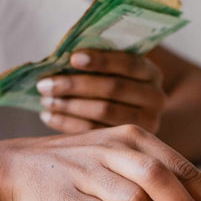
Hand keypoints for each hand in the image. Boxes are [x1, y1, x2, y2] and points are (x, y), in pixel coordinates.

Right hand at [0, 124, 200, 200]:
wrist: (16, 168)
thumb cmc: (75, 168)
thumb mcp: (115, 158)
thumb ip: (149, 176)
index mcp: (133, 137)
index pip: (183, 166)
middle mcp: (115, 149)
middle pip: (165, 179)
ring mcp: (92, 172)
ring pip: (140, 198)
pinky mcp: (72, 198)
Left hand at [36, 50, 165, 133]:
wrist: (130, 112)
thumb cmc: (112, 82)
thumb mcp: (114, 68)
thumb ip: (97, 61)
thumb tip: (61, 58)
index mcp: (152, 73)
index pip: (128, 64)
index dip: (101, 60)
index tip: (72, 58)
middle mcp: (155, 99)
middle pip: (113, 89)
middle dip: (75, 85)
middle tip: (45, 84)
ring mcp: (146, 124)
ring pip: (103, 112)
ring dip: (69, 105)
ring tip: (45, 100)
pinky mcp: (129, 143)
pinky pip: (95, 131)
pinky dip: (68, 123)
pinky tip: (49, 116)